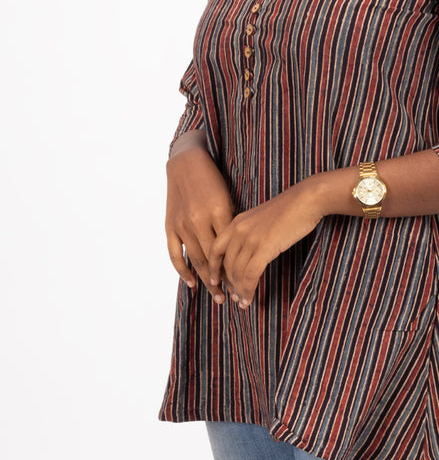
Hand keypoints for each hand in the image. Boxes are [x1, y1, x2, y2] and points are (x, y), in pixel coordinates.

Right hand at [165, 134, 236, 303]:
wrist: (186, 162)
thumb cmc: (213, 179)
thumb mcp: (228, 197)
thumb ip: (232, 222)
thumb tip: (240, 250)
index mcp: (219, 211)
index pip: (230, 249)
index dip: (237, 268)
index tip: (245, 282)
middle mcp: (199, 220)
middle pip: (214, 259)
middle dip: (223, 281)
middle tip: (232, 297)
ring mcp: (183, 224)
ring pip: (196, 260)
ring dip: (207, 280)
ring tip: (217, 295)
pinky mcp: (170, 225)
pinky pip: (175, 254)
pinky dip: (183, 271)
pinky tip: (191, 283)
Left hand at [208, 180, 325, 307]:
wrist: (306, 200)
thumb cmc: (290, 209)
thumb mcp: (262, 218)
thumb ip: (251, 232)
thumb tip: (249, 252)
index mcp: (237, 222)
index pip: (215, 248)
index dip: (213, 267)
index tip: (214, 280)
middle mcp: (239, 230)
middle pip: (226, 264)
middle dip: (228, 283)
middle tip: (234, 296)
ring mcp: (251, 238)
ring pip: (237, 272)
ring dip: (239, 290)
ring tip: (243, 302)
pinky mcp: (264, 247)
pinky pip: (250, 275)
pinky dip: (248, 290)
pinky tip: (250, 299)